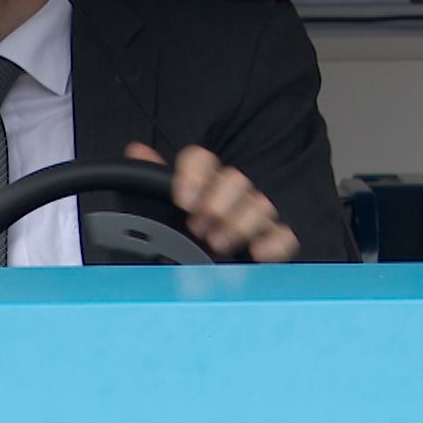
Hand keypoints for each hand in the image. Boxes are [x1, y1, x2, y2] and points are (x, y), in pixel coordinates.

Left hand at [123, 143, 300, 262]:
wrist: (192, 273)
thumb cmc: (176, 234)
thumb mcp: (154, 206)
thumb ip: (147, 177)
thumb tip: (137, 150)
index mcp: (202, 180)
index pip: (202, 160)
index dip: (194, 176)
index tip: (183, 199)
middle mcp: (230, 193)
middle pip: (236, 180)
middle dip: (217, 204)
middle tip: (198, 225)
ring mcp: (253, 215)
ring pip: (260, 205)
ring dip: (239, 224)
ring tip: (217, 244)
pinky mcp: (271, 240)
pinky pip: (284, 235)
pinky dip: (274, 243)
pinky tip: (257, 252)